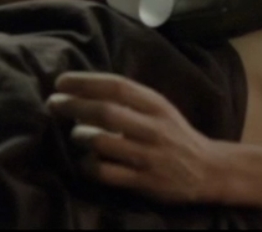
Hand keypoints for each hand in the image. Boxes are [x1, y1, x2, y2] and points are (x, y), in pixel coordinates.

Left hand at [45, 72, 223, 204]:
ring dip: (79, 136)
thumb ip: (130, 99)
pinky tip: (85, 162)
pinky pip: (107, 172)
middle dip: (73, 105)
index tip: (61, 81)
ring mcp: (149, 156)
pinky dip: (89, 165)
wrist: (208, 170)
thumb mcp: (159, 109)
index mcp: (156, 105)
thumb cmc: (174, 134)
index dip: (86, 81)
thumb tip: (84, 89)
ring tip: (74, 134)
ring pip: (102, 142)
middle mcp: (153, 128)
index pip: (117, 86)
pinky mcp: (145, 181)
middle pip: (105, 112)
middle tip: (53, 103)